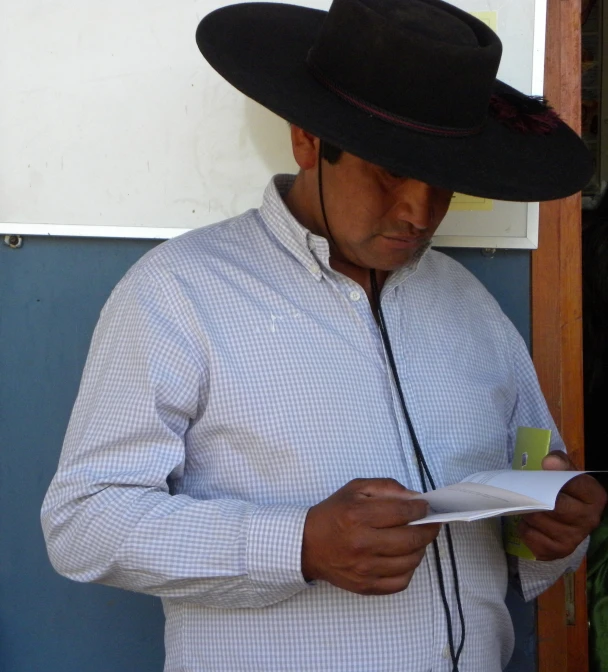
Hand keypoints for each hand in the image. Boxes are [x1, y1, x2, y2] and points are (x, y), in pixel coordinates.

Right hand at [301, 478, 439, 594]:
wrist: (307, 545)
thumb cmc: (333, 513)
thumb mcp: (355, 489)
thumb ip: (386, 487)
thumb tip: (415, 497)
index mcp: (359, 515)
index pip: (403, 512)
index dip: (421, 508)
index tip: (426, 507)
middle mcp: (363, 543)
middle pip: (411, 539)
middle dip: (429, 528)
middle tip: (431, 523)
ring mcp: (365, 568)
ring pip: (411, 561)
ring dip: (420, 548)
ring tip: (417, 539)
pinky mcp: (366, 586)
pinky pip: (401, 581)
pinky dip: (409, 569)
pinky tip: (405, 557)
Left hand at [518, 451, 606, 560]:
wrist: (572, 515)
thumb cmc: (566, 490)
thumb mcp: (566, 472)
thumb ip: (559, 463)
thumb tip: (549, 462)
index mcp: (594, 496)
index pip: (571, 485)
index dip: (551, 480)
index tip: (539, 477)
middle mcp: (589, 519)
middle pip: (554, 507)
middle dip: (535, 499)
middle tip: (525, 494)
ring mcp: (575, 538)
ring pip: (540, 522)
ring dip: (527, 513)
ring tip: (527, 508)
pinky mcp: (560, 551)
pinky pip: (533, 539)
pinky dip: (525, 530)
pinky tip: (528, 524)